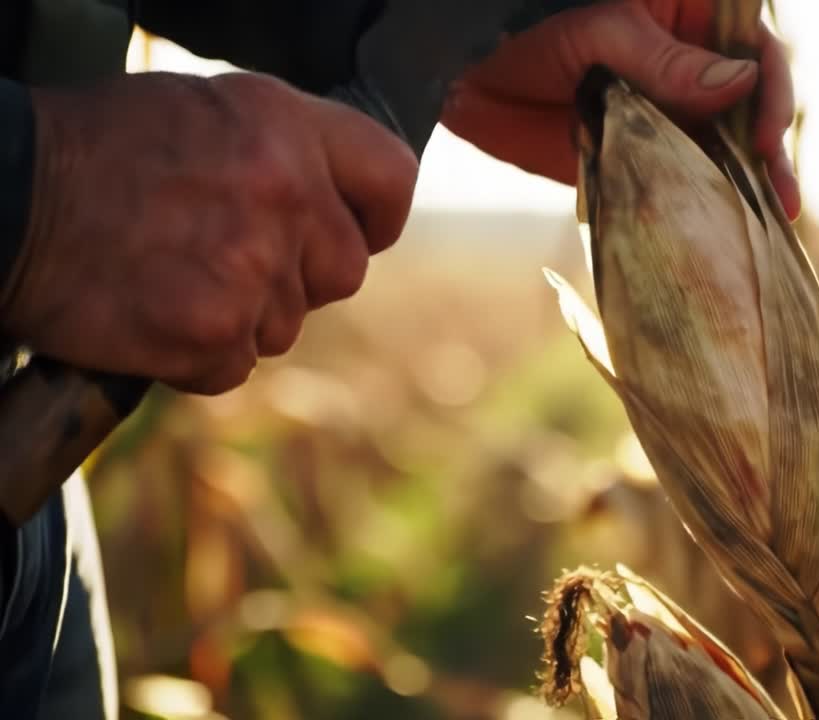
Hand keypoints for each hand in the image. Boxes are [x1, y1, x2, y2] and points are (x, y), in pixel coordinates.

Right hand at [1, 72, 417, 394]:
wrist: (8, 202)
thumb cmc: (96, 150)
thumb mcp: (207, 112)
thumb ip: (286, 153)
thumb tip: (335, 205)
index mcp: (285, 127)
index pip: (391, 179)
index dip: (377, 216)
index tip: (359, 231)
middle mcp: (284, 193)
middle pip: (345, 270)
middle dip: (298, 276)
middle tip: (229, 256)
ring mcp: (252, 267)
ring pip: (286, 324)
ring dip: (240, 314)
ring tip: (172, 274)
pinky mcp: (215, 332)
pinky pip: (236, 365)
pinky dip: (198, 354)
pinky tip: (155, 311)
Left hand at [441, 0, 800, 219]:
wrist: (466, 74)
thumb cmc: (529, 27)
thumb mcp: (600, 32)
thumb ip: (666, 60)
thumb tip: (740, 82)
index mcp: (689, 15)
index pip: (755, 45)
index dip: (770, 87)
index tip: (762, 135)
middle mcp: (688, 63)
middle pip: (750, 104)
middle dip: (767, 147)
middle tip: (778, 195)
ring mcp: (669, 110)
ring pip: (723, 145)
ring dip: (746, 180)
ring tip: (767, 218)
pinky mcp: (644, 152)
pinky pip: (681, 176)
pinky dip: (701, 200)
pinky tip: (721, 224)